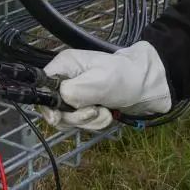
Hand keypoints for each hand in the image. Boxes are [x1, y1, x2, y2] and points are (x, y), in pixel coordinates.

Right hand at [38, 41, 171, 131]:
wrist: (149, 86)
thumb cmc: (124, 78)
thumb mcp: (97, 83)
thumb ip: (71, 92)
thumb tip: (54, 107)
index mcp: (64, 66)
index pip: (40, 87)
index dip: (46, 104)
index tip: (59, 116)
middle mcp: (66, 79)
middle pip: (53, 107)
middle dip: (74, 116)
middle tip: (93, 112)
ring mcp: (76, 94)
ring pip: (68, 118)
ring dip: (87, 121)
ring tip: (104, 113)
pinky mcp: (86, 106)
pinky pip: (81, 122)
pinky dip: (94, 123)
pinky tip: (108, 115)